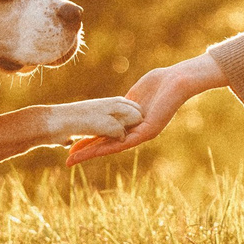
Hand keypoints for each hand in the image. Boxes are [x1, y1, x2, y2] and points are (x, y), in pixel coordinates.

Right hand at [65, 54, 225, 163]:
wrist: (176, 82)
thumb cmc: (156, 84)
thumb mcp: (131, 97)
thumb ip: (120, 106)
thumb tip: (109, 108)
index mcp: (127, 125)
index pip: (103, 136)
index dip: (87, 141)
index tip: (69, 146)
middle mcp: (133, 133)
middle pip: (105, 145)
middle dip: (85, 152)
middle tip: (67, 161)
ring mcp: (140, 134)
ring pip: (112, 147)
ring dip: (92, 153)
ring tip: (75, 159)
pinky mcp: (148, 132)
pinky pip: (125, 142)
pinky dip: (108, 147)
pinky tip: (95, 151)